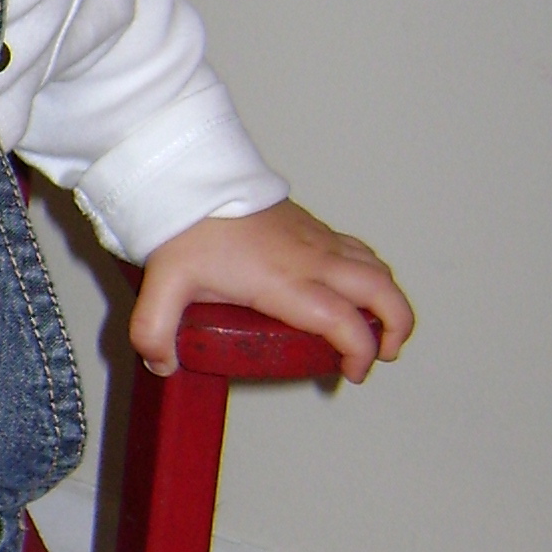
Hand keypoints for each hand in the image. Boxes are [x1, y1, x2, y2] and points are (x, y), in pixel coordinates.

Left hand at [130, 200, 413, 381]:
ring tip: (379, 330)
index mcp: (284, 280)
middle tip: (384, 354)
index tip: (351, 372)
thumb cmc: (187, 228)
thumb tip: (163, 365)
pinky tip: (355, 292)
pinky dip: (373, 276)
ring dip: (390, 300)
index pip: (343, 321)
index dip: (359, 352)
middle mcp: (313, 260)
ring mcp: (319, 241)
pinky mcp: (315, 228)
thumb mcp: (163, 285)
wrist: (195, 179)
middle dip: (397, 327)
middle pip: (381, 291)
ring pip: (377, 268)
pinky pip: (361, 252)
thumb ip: (155, 331)